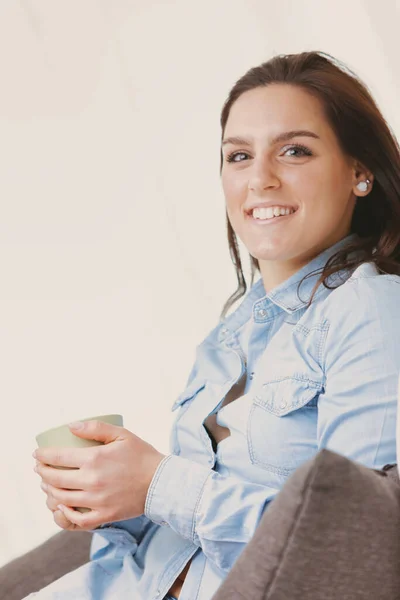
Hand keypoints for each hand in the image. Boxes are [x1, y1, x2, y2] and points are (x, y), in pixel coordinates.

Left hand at [33, 420, 165, 529]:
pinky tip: (61, 505)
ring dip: (49, 491)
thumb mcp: (122, 434)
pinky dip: (64, 514)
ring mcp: (96, 501)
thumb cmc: (142, 456)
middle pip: (54, 479)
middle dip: (42, 472)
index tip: (37, 454)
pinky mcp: (103, 516)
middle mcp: (92, 481)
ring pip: (61, 499)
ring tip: (47, 485)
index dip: (43, 455)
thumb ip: (96, 428)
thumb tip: (71, 426)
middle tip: (40, 468)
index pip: (57, 457)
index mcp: (95, 459)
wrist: (162, 483)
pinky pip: (76, 520)